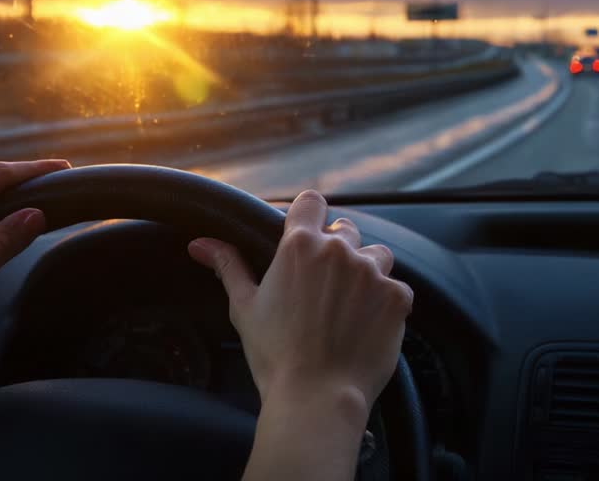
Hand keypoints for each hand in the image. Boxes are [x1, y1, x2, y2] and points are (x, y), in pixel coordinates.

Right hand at [189, 188, 411, 412]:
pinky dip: (386, 303)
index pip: (311, 202)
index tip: (308, 235)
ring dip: (367, 271)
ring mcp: (372, 272)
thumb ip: (229, 266)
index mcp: (299, 246)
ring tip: (351, 305)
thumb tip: (200, 244)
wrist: (317, 397)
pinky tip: (368, 326)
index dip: (310, 216)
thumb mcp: (245, 306)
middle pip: (345, 231)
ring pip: (377, 255)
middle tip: (325, 288)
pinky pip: (397, 287)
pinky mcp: (397, 296)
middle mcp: (339, 250)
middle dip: (337, 251)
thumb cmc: (274, 354)